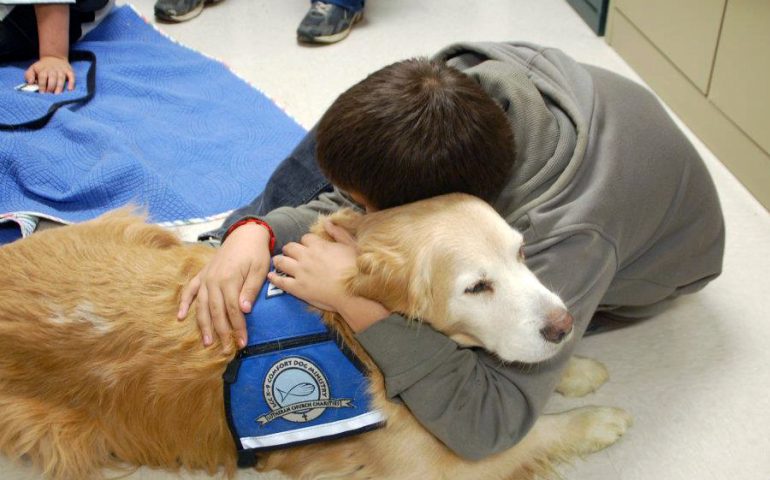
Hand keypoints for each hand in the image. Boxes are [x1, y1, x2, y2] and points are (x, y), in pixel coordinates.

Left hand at [25, 56, 74, 93]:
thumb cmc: (42, 67)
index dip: (42, 85)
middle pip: (52, 78)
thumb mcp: (33, 69)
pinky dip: (72, 83)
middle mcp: (53, 69)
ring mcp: (62, 70)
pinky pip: (72, 77)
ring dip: (59, 86)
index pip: (42, 77)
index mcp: (43, 69)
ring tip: (57, 94)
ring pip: (61, 78)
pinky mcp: (69, 71)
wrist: (54, 57)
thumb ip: (29, 75)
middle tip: (50, 94)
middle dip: (51, 87)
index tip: (42, 93)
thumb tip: (30, 83)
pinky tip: (70, 89)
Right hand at [178, 223, 270, 350]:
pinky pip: (189, 290)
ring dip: (203, 325)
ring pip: (202, 305)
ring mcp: (205, 277)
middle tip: (226, 350)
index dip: (237, 327)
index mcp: (229, 279)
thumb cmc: (256, 253)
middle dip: (221, 333)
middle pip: (216, 312)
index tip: (242, 342)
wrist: (245, 234)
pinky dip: (183, 303)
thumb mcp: (259, 269)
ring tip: (207, 342)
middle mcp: (213, 280)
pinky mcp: (202, 274)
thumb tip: (243, 309)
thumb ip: (250, 289)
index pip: (233, 310)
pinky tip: (180, 317)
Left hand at [268, 220, 389, 331]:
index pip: (305, 238)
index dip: (306, 242)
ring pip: (281, 261)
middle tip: (291, 254)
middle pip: (290, 247)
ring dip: (279, 260)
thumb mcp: (351, 245)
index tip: (308, 247)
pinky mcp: (297, 288)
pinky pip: (280, 281)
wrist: (352, 293)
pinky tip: (271, 276)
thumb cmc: (355, 270)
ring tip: (279, 262)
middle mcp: (306, 256)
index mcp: (319, 246)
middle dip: (290, 249)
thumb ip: (338, 233)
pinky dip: (274, 278)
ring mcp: (300, 272)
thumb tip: (327, 222)